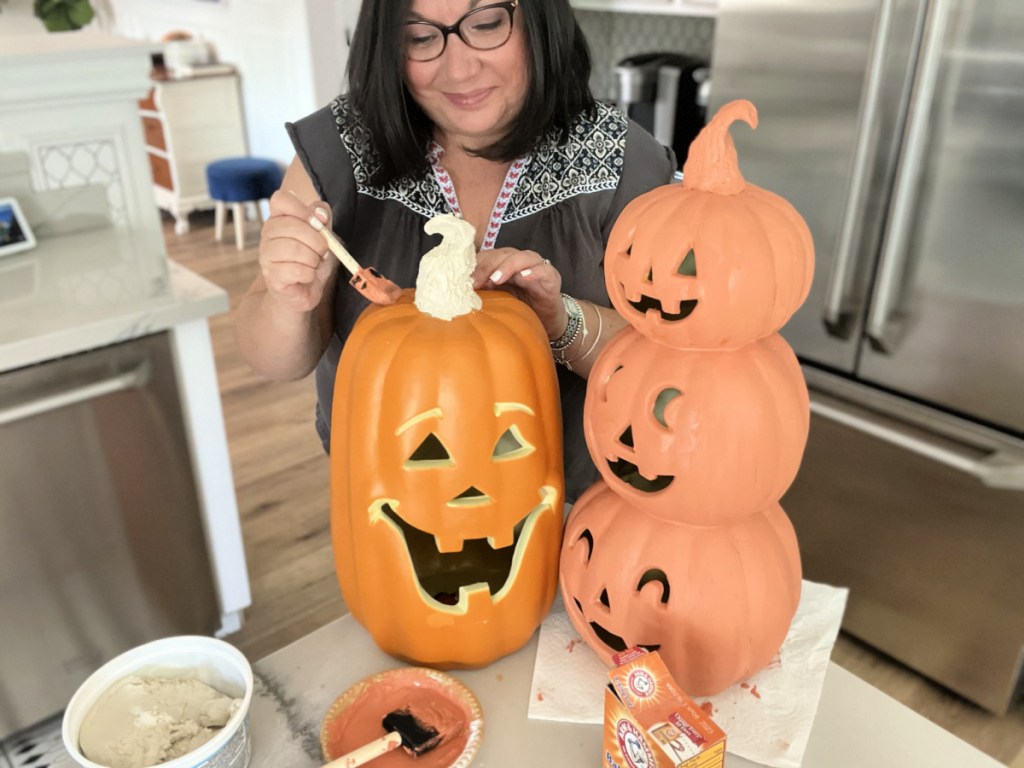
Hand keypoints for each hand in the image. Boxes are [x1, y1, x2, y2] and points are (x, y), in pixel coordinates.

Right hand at [257, 189, 337, 312]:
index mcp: (279, 218)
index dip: (301, 208)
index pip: (280, 199)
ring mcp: (266, 255)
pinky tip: (307, 276)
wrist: (304, 290)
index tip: (317, 223)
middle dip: (316, 240)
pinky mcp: (271, 276)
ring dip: (313, 259)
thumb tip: (319, 214)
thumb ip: (322, 218)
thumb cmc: (311, 259)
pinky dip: (309, 274)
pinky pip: (296, 270)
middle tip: (322, 251)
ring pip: (294, 248)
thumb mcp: (323, 235)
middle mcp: (267, 234)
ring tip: (314, 264)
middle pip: (291, 225)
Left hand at [472, 248, 565, 338]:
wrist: (547, 322)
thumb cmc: (522, 309)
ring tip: (496, 279)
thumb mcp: (498, 300)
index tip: (464, 280)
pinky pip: (544, 270)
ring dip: (508, 266)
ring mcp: (537, 268)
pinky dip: (534, 271)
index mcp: (505, 265)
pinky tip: (524, 277)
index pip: (489, 256)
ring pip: (523, 257)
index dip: (476, 265)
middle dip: (487, 266)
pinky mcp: (552, 278)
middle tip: (475, 282)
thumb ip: (484, 292)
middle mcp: (521, 262)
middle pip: (503, 254)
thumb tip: (460, 292)